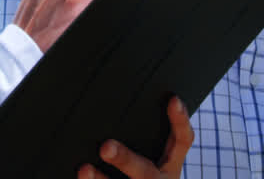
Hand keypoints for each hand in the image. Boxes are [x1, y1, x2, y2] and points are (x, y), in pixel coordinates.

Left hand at [77, 96, 193, 178]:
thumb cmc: (146, 168)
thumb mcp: (158, 154)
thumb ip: (147, 131)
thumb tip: (122, 93)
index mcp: (170, 164)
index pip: (182, 141)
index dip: (180, 121)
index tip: (173, 99)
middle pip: (145, 172)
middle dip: (125, 160)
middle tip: (105, 147)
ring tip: (85, 169)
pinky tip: (81, 174)